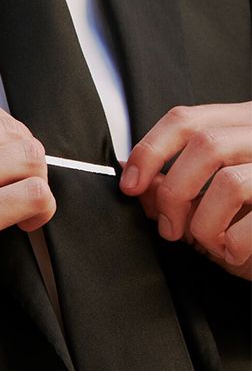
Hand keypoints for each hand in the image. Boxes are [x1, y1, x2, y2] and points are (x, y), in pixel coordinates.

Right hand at [0, 93, 54, 350]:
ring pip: (29, 156)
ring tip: (22, 203)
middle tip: (16, 185)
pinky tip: (26, 222)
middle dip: (23, 159)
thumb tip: (0, 138)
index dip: (5, 136)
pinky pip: (34, 194)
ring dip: (35, 180)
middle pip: (10, 130)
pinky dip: (42, 207)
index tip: (3, 160)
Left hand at [120, 102, 251, 278]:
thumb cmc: (251, 218)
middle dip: (174, 192)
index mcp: (241, 123)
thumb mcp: (209, 197)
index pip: (185, 119)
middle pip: (205, 144)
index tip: (130, 184)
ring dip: (204, 223)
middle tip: (169, 227)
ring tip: (209, 242)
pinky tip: (235, 251)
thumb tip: (133, 176)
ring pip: (229, 182)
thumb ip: (173, 183)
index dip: (149, 150)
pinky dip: (233, 243)